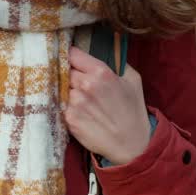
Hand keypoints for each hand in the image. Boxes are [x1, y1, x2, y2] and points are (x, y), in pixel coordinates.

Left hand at [61, 46, 150, 164]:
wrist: (132, 144)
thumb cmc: (133, 111)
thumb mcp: (132, 80)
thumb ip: (116, 62)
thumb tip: (103, 50)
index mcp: (101, 72)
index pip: (72, 54)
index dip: (71, 56)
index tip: (72, 59)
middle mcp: (85, 85)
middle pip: (64, 70)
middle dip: (70, 74)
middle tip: (80, 82)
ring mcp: (75, 103)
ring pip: (62, 88)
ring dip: (68, 91)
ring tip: (83, 100)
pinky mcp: (69, 119)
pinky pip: (62, 105)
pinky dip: (68, 106)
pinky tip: (81, 112)